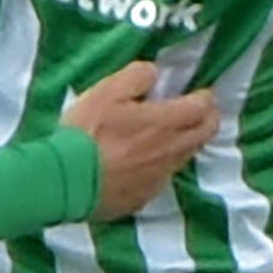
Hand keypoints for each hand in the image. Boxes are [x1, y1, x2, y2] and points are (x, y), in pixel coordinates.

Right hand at [60, 60, 224, 214]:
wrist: (66, 181)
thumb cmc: (87, 131)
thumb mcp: (108, 91)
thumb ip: (137, 76)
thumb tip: (154, 74)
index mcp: (166, 123)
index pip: (204, 109)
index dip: (205, 98)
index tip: (198, 93)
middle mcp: (171, 152)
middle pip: (205, 134)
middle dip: (206, 119)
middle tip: (193, 111)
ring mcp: (159, 178)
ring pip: (184, 157)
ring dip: (182, 143)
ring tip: (162, 136)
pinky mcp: (144, 197)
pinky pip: (161, 178)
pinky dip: (158, 166)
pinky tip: (138, 162)